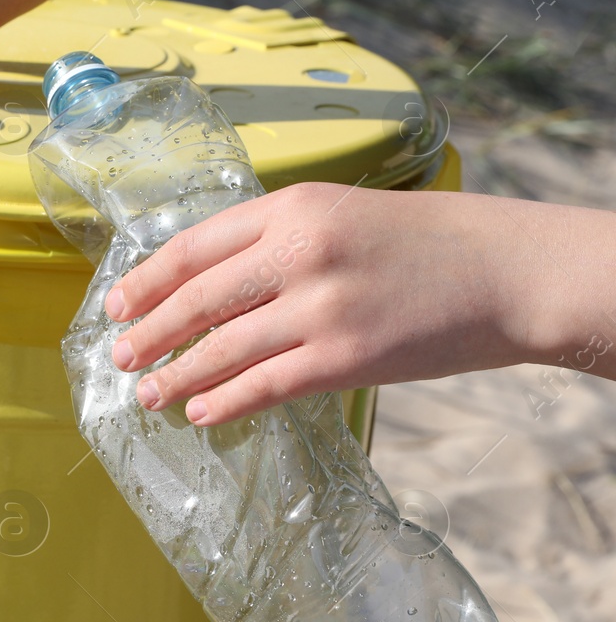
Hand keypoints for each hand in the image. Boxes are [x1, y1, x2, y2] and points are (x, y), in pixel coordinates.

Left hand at [104, 184, 615, 425]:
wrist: (505, 270)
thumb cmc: (424, 241)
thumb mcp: (339, 213)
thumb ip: (274, 239)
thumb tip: (206, 283)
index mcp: (291, 208)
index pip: (194, 246)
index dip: (146, 280)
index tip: (115, 304)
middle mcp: (298, 254)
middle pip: (197, 299)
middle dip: (148, 331)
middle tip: (119, 357)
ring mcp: (320, 309)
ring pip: (222, 348)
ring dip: (177, 375)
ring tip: (148, 394)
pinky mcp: (344, 358)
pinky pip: (265, 386)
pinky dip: (225, 401)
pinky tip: (200, 413)